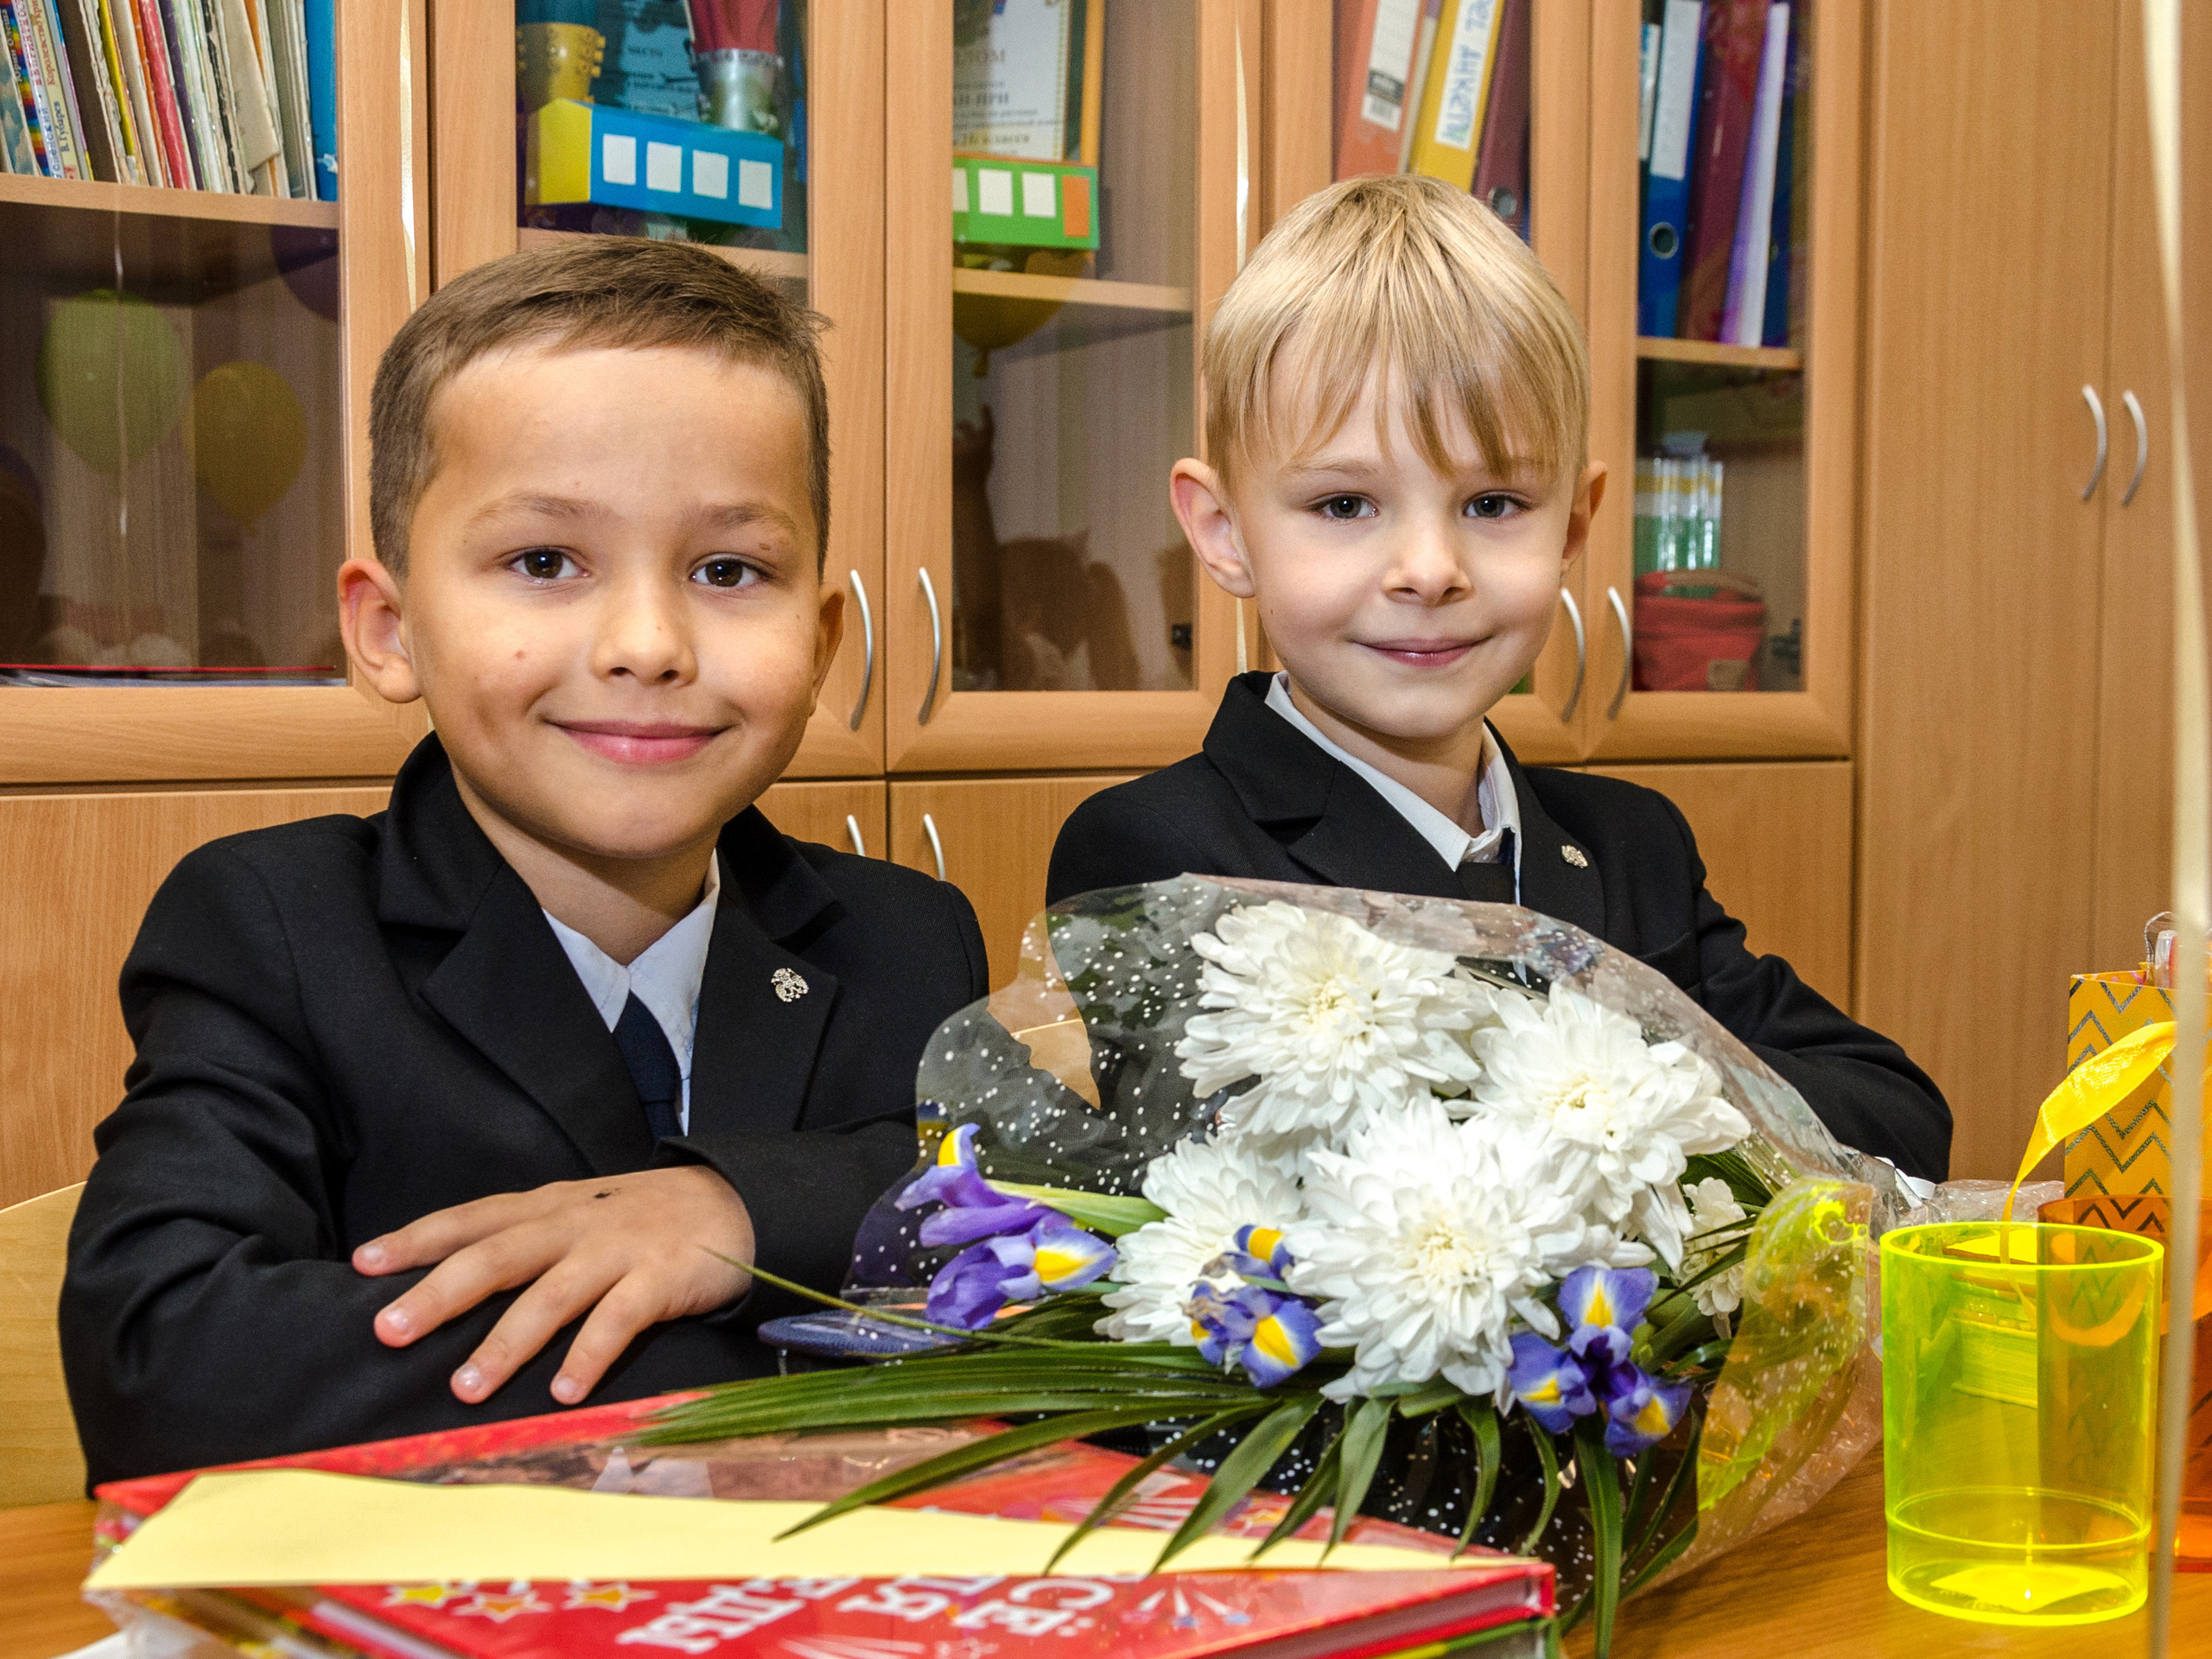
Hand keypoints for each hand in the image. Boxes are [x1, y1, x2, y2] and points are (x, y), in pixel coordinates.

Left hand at [352, 1166, 754, 1405]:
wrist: (735, 1203)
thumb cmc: (641, 1218)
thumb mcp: (578, 1212)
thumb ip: (524, 1239)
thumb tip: (448, 1284)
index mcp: (547, 1207)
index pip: (472, 1218)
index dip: (417, 1238)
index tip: (363, 1264)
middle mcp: (573, 1224)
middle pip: (496, 1256)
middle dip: (439, 1294)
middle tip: (388, 1331)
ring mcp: (617, 1250)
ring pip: (550, 1296)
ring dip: (505, 1343)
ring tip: (465, 1386)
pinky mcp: (660, 1278)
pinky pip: (618, 1320)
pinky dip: (589, 1356)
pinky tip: (564, 1392)